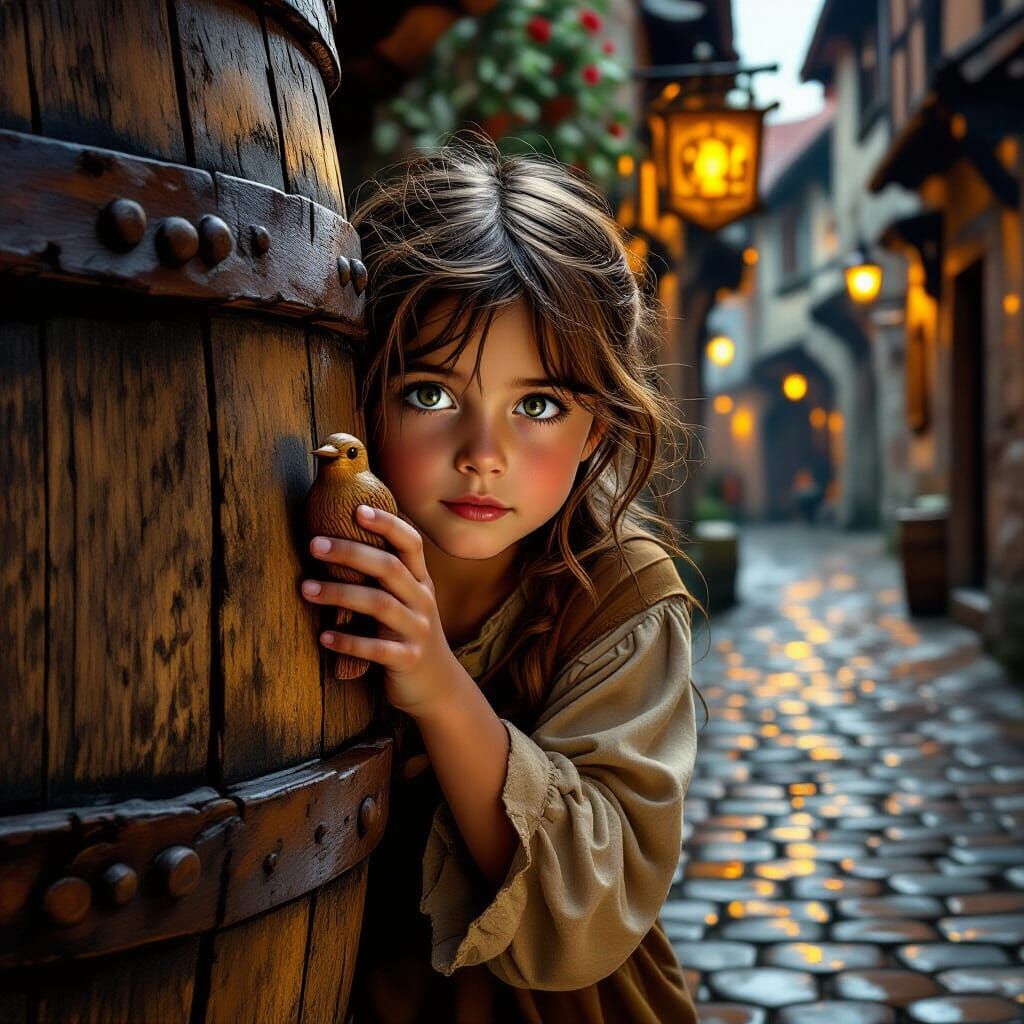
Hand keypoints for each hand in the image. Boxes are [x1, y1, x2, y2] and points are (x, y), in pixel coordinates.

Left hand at [301, 505, 458, 718]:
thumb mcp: (407, 601)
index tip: (357, 510)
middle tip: (314, 544)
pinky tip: (324, 637)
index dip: (387, 524)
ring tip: (306, 589)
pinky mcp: (408, 659)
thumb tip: (341, 540)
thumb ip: (386, 576)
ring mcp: (417, 630)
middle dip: (351, 552)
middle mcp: (422, 600)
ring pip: (380, 604)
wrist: (437, 686)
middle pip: (389, 567)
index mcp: (420, 582)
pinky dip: (349, 641)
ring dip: (340, 593)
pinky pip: (377, 649)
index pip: (411, 543)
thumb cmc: (408, 635)